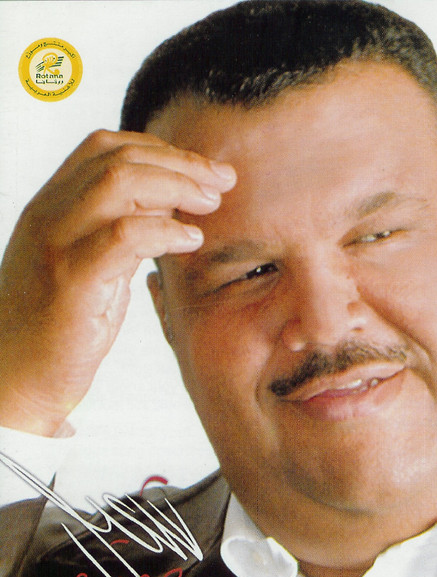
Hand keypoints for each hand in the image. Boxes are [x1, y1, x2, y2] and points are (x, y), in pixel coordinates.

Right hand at [0, 130, 234, 435]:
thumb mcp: (94, 261)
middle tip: (223, 179)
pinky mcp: (71, 281)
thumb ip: (124, 227)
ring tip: (212, 204)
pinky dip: (166, 232)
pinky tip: (191, 240)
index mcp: (53, 205)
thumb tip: (172, 202)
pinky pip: (124, 236)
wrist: (16, 376)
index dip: (162, 150)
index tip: (204, 168)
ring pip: (119, 185)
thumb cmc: (63, 321)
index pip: (106, 148)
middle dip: (181, 163)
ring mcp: (56, 244)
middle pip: (118, 158)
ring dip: (177, 187)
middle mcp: (49, 214)